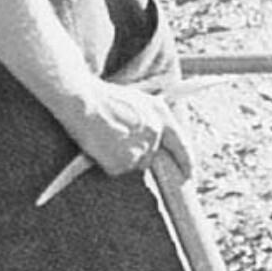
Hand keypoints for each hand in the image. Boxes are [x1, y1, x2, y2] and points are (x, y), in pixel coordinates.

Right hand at [62, 78, 176, 182]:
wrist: (82, 99)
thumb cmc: (101, 98)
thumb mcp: (134, 102)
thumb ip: (147, 121)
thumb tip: (151, 141)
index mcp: (159, 113)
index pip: (180, 143)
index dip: (186, 160)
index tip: (189, 173)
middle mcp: (155, 131)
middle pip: (151, 157)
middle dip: (136, 155)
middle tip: (117, 145)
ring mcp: (141, 146)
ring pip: (133, 164)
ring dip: (120, 157)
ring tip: (104, 137)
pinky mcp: (125, 160)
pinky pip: (117, 169)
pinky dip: (107, 162)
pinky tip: (99, 144)